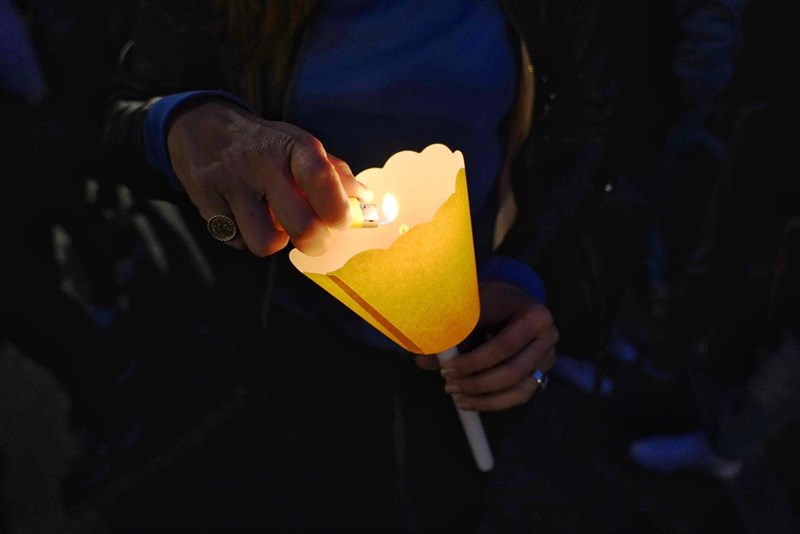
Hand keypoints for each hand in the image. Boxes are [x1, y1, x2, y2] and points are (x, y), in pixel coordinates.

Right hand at [166, 98, 371, 256]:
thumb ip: (335, 175)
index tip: (341, 222)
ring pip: (265, 243)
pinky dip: (244, 236)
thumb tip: (365, 201)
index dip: (337, 209)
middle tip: (314, 238)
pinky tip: (244, 217)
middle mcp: (263, 164)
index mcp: (294, 147)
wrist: (200, 125)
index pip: (321, 178)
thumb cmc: (264, 144)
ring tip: (273, 224)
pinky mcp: (205, 202)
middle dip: (315, 242)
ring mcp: (232, 184)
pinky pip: (235, 241)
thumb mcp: (300, 146)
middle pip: (302, 226)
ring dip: (274, 241)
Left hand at [416, 280, 557, 411]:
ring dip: (485, 399)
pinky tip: (470, 401)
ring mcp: (547, 358)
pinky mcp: (540, 373)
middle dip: (478, 383)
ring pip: (520, 391)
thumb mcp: (473, 307)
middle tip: (449, 385)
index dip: (474, 362)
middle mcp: (548, 339)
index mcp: (535, 317)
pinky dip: (493, 402)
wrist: (511, 299)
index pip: (504, 346)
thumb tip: (425, 360)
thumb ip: (453, 332)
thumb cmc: (491, 299)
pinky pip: (518, 395)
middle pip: (514, 372)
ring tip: (457, 397)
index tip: (446, 369)